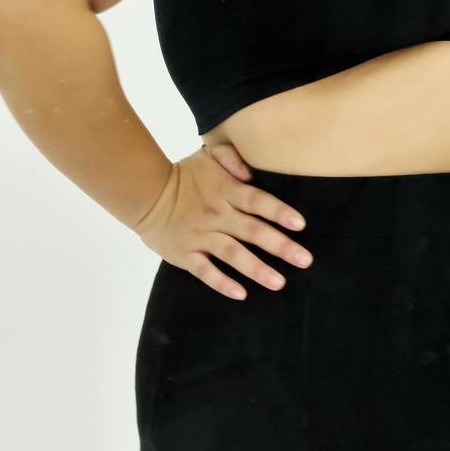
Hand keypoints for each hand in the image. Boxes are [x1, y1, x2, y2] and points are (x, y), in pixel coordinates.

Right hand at [131, 141, 312, 300]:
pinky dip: (221, 283)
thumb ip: (231, 158)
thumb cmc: (182, 176)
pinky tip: (240, 294)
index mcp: (225, 192)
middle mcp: (217, 216)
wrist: (144, 194)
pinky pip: (205, 271)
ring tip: (278, 283)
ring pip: (232, 254)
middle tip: (304, 260)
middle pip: (252, 232)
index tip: (300, 224)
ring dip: (256, 269)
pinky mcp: (185, 254)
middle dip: (280, 246)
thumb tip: (250, 173)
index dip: (278, 212)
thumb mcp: (206, 156)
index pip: (257, 201)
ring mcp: (200, 237)